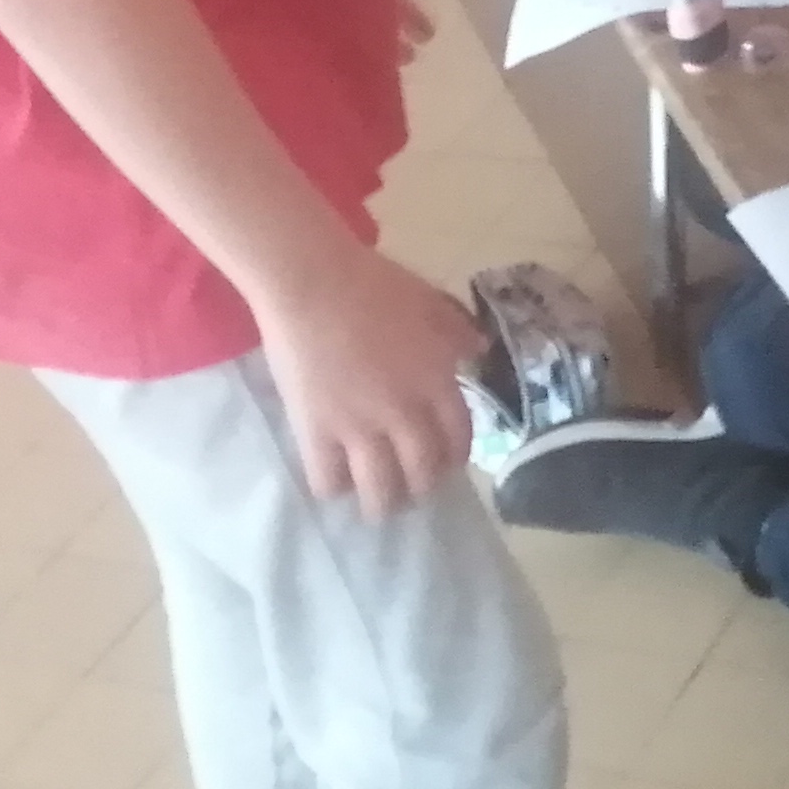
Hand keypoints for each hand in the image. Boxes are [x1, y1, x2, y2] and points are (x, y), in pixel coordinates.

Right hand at [254, 249, 484, 518]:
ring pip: (381, 488)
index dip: (454, 458)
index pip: (458, 438)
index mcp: (436, 382)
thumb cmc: (372, 283)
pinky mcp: (317, 432)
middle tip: (413, 489)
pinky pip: (330, 480)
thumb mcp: (429, 301)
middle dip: (422, 488)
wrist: (311, 282)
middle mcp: (405, 413)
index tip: (446, 464)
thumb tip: (477, 347)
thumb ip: (456, 331)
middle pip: (423, 471)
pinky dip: (335, 489)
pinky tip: (336, 486)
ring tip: (379, 507)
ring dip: (384, 504)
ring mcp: (360, 427)